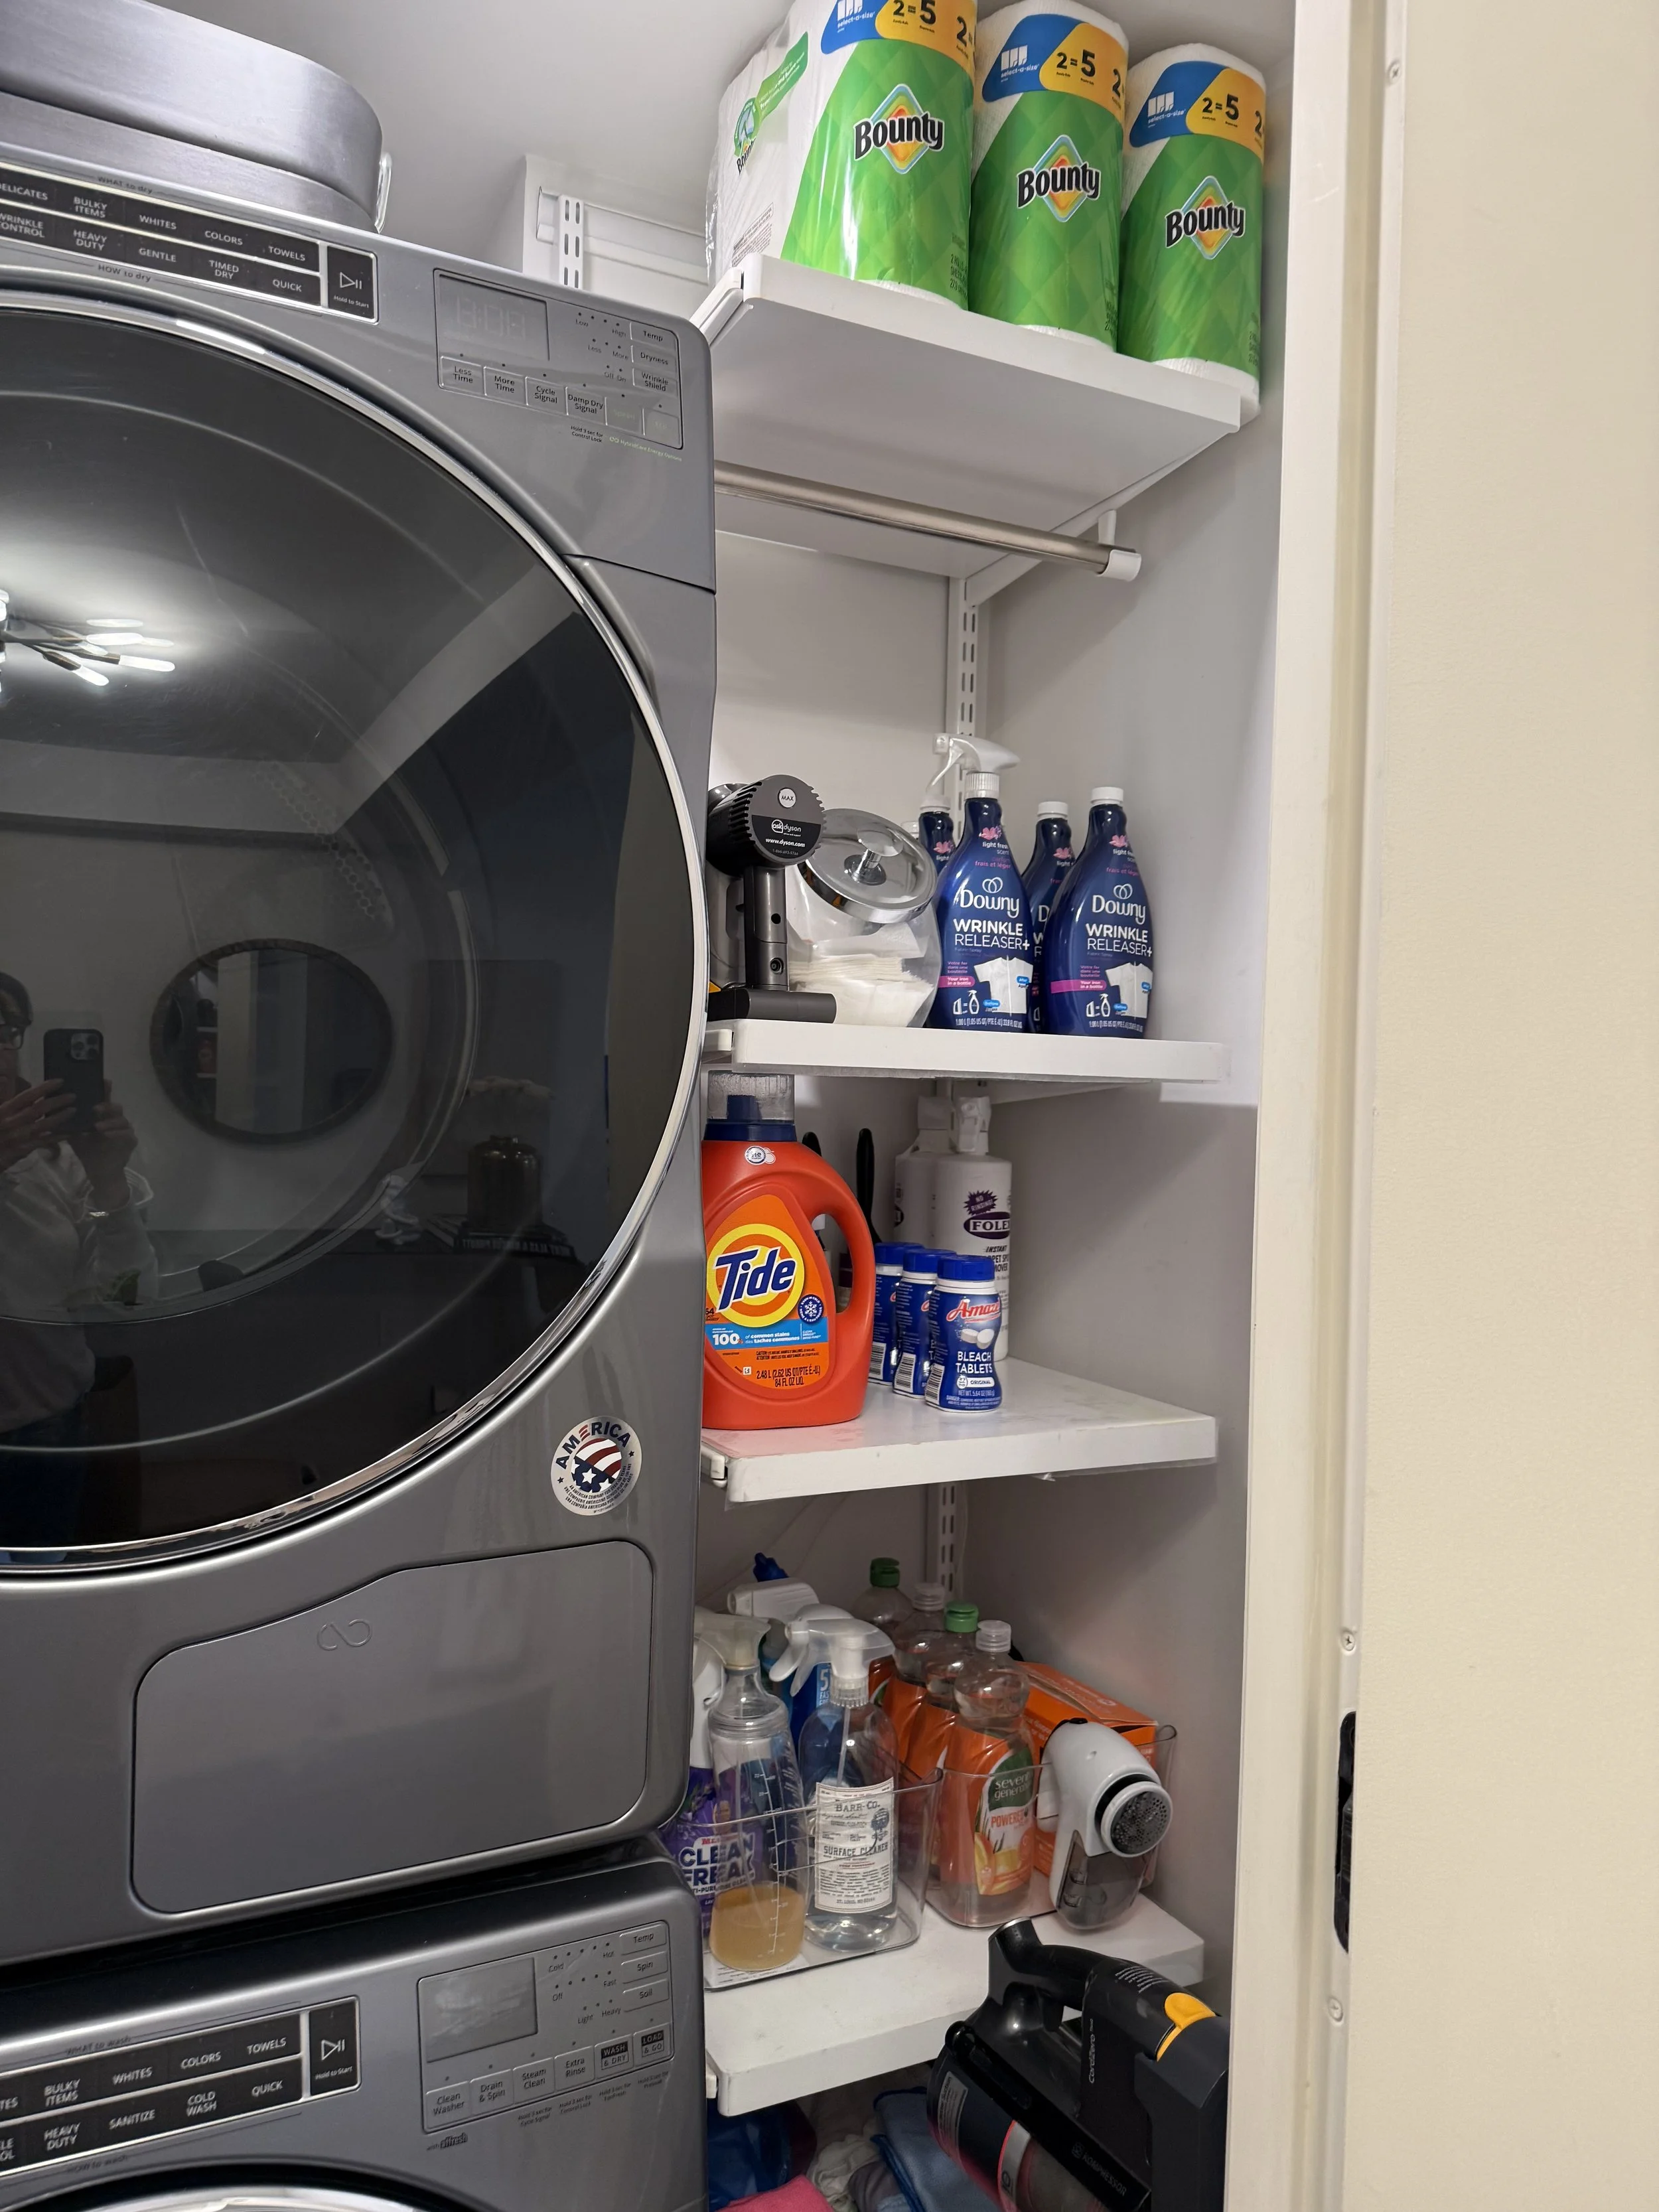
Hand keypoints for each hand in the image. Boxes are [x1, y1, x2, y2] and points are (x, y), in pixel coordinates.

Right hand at [0, 1080, 74, 1173]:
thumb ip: (0, 1094)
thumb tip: (5, 1078)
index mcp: (4, 1110)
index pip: (26, 1096)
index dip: (44, 1088)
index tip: (60, 1081)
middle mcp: (12, 1122)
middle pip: (38, 1109)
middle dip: (57, 1102)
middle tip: (73, 1096)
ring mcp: (19, 1137)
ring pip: (43, 1125)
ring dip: (59, 1117)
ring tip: (73, 1110)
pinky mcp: (22, 1150)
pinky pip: (43, 1142)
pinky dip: (56, 1137)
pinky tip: (68, 1133)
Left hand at [69, 1085, 138, 1209]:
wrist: (99, 1171)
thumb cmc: (87, 1150)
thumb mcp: (74, 1134)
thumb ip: (68, 1122)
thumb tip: (51, 1109)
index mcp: (103, 1116)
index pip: (105, 1098)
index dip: (105, 1089)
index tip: (102, 1081)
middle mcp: (116, 1119)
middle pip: (116, 1107)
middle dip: (106, 1106)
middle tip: (95, 1108)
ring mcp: (125, 1130)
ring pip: (122, 1120)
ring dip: (110, 1122)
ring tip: (97, 1127)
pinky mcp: (131, 1141)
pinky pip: (127, 1134)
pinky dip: (116, 1134)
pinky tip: (106, 1135)